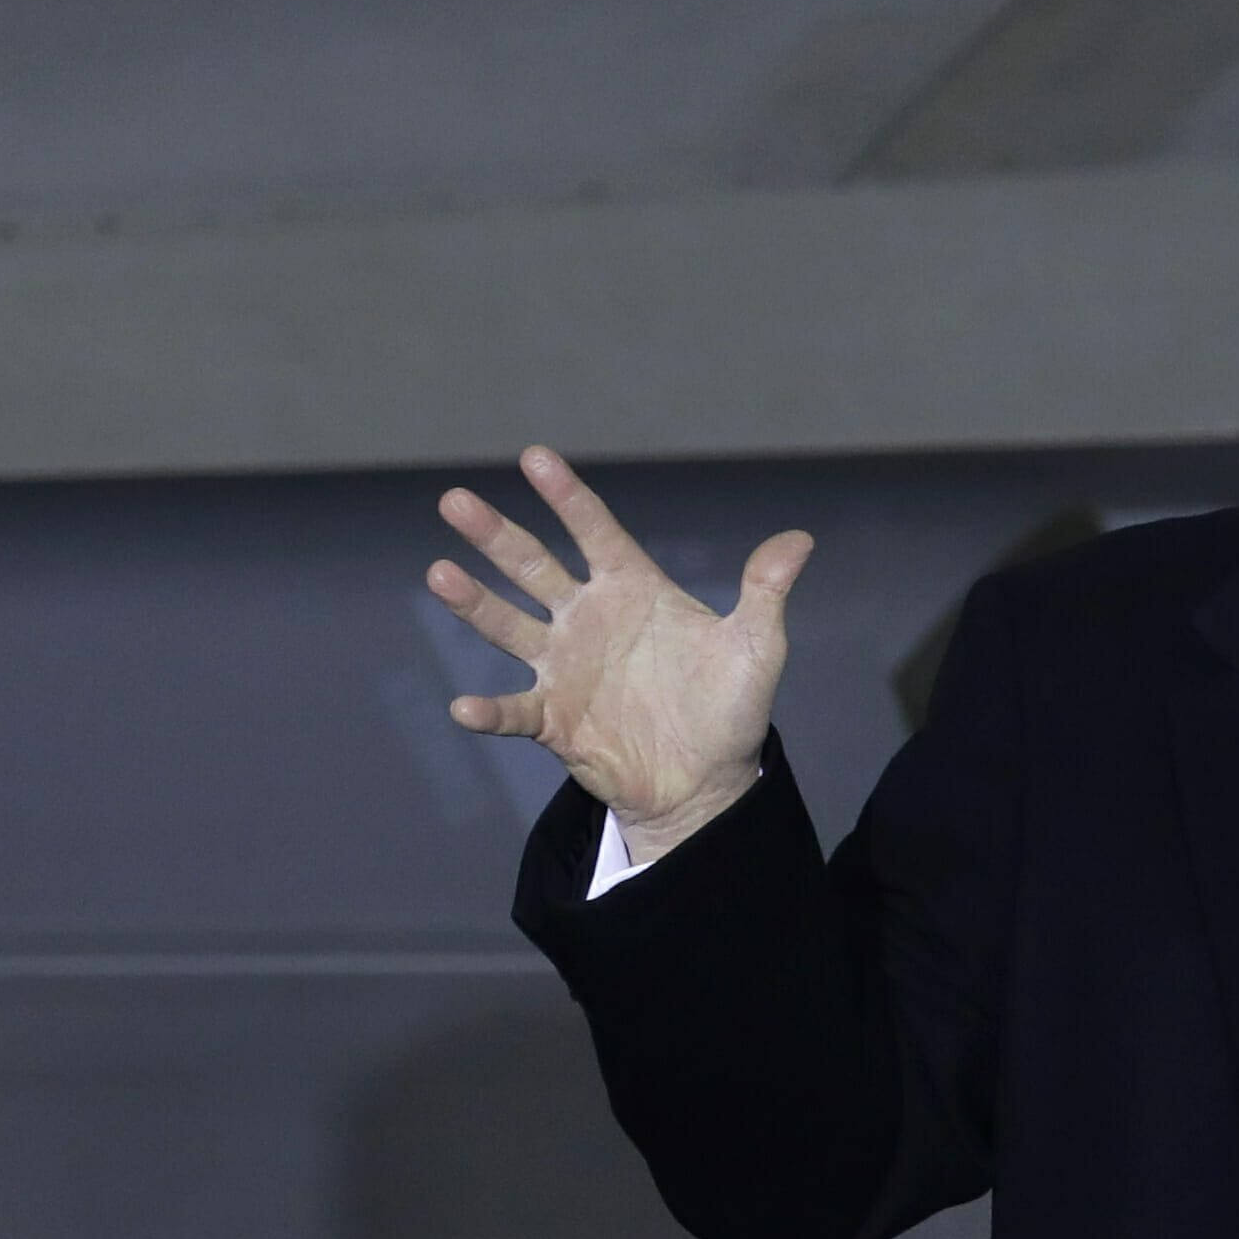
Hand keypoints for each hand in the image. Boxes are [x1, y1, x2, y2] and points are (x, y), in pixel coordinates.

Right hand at [424, 446, 810, 860]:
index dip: (567, 496)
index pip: (594, 531)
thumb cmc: (728, 708)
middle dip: (494, 534)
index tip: (534, 457)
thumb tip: (800, 540)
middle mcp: (588, 619)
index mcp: (633, 589)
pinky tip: (464, 706)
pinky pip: (514, 710)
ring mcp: (564, 667)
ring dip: (474, 603)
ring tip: (438, 574)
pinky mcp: (554, 719)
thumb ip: (765, 592)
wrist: (707, 781)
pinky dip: (488, 710)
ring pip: (509, 626)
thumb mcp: (755, 648)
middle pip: (533, 566)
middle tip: (454, 500)